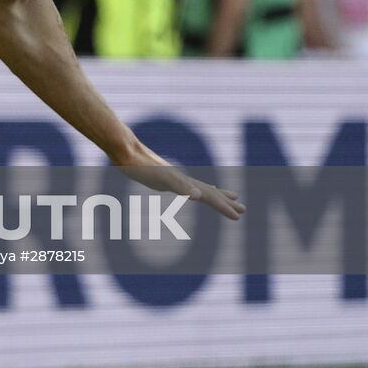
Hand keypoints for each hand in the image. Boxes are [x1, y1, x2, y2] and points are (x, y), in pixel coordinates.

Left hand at [114, 142, 245, 220]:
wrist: (124, 150)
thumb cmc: (140, 166)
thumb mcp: (160, 178)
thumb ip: (179, 186)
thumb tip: (199, 196)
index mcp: (184, 182)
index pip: (209, 196)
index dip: (223, 207)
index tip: (239, 216)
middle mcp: (182, 179)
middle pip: (210, 192)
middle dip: (226, 202)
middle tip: (243, 210)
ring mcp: (174, 178)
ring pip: (200, 188)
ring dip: (215, 195)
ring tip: (231, 197)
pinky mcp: (163, 178)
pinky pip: (187, 187)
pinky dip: (195, 191)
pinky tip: (194, 192)